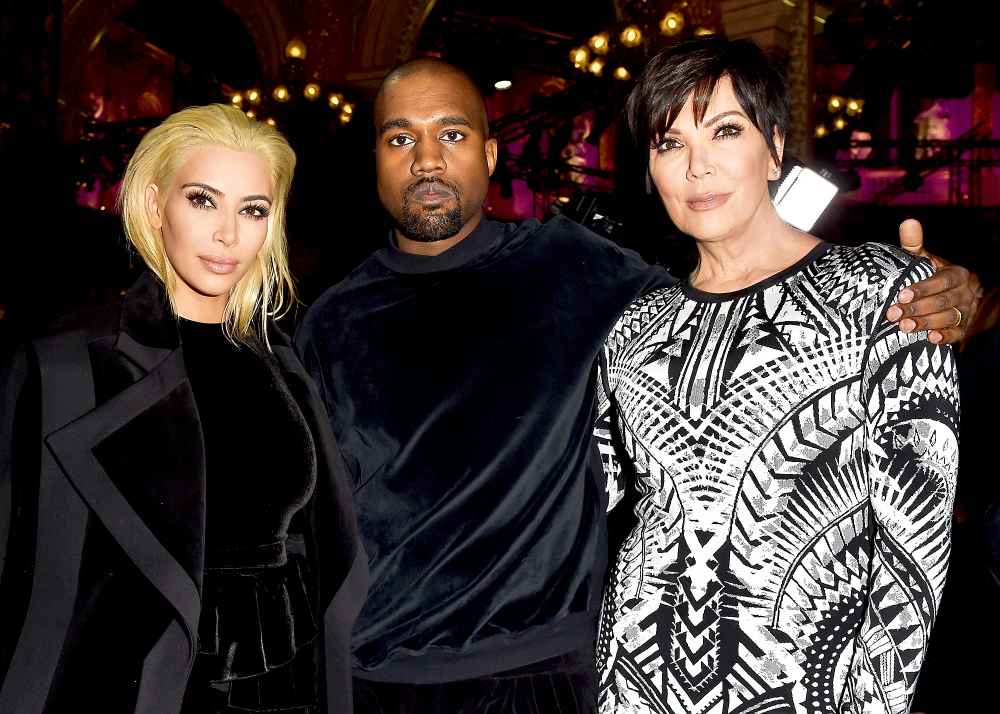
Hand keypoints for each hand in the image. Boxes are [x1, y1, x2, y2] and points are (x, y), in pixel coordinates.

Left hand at [886, 218, 982, 343]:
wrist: (948, 296)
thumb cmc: (928, 275)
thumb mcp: (922, 260)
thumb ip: (913, 244)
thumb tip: (908, 222)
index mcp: (955, 273)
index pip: (942, 280)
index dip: (923, 288)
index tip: (902, 295)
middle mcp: (964, 292)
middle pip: (944, 301)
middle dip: (918, 308)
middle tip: (894, 314)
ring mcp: (965, 311)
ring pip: (950, 317)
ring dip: (926, 323)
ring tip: (904, 327)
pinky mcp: (963, 328)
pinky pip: (958, 334)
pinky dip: (946, 337)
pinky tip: (931, 339)